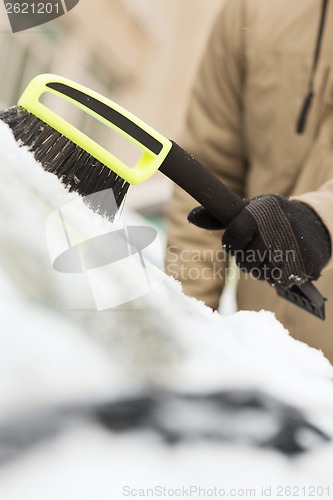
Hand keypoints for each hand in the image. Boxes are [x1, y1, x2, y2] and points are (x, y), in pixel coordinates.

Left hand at [188, 194, 330, 287]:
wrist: (315, 222)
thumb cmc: (274, 217)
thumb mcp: (249, 209)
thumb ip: (219, 217)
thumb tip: (191, 216)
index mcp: (261, 212)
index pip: (233, 236)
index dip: (232, 243)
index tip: (238, 241)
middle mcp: (278, 229)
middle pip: (246, 261)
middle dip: (248, 259)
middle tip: (258, 248)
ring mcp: (295, 248)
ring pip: (263, 274)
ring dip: (263, 269)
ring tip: (272, 253)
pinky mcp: (307, 265)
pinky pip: (282, 281)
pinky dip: (279, 276)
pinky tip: (284, 262)